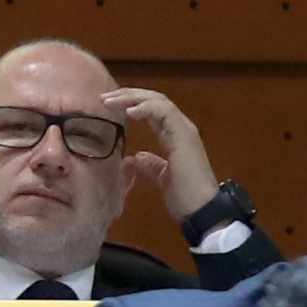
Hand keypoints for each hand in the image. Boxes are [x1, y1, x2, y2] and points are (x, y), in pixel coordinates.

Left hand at [102, 88, 219, 220]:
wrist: (201, 210)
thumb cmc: (184, 197)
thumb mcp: (162, 178)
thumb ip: (151, 165)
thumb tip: (137, 157)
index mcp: (175, 136)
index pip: (153, 110)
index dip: (131, 104)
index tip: (108, 106)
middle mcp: (181, 127)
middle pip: (154, 100)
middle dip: (128, 95)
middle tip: (104, 97)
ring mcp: (184, 129)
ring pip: (158, 101)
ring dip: (132, 98)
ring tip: (111, 100)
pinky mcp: (184, 135)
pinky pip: (164, 112)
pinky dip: (146, 108)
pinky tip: (129, 111)